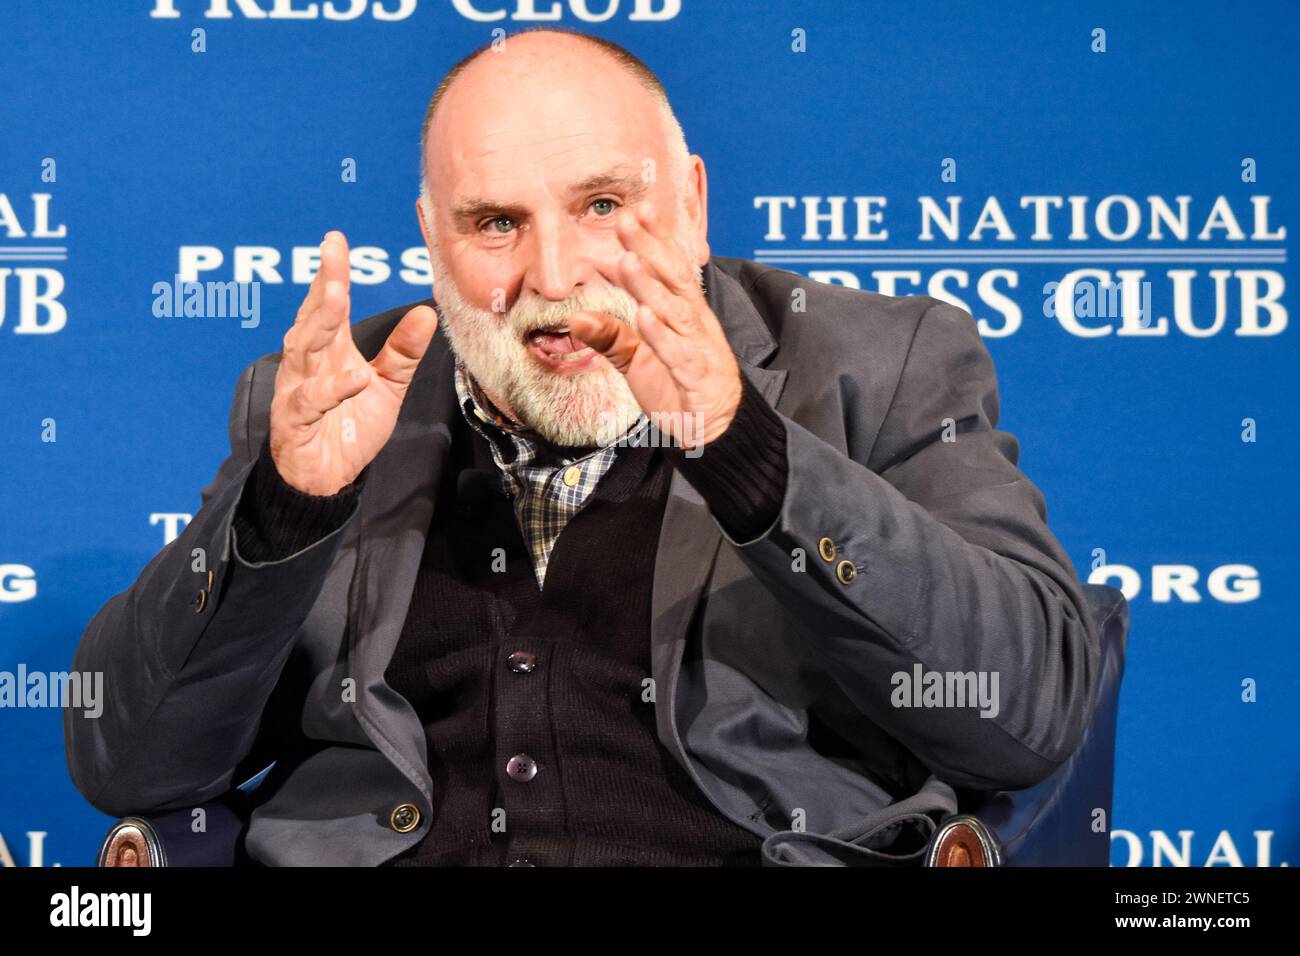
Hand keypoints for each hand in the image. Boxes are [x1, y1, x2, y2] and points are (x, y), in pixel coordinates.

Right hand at [268, 231, 438, 495]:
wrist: (325, 478)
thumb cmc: (348, 427)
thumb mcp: (386, 386)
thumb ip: (403, 353)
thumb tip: (426, 312)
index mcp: (328, 352)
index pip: (328, 306)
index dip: (331, 273)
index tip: (336, 241)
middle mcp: (307, 365)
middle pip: (312, 320)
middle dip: (322, 286)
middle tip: (332, 256)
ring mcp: (297, 391)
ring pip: (303, 352)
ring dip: (318, 324)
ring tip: (336, 296)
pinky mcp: (295, 423)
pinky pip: (310, 401)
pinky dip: (331, 389)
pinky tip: (355, 376)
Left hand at [566, 204, 740, 449]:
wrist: (718, 433)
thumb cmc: (680, 392)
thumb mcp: (638, 362)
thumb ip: (612, 338)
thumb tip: (576, 319)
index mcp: (685, 317)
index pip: (671, 270)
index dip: (656, 240)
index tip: (636, 211)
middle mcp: (696, 326)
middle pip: (673, 281)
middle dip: (650, 249)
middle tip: (626, 220)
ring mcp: (700, 350)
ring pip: (675, 313)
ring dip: (651, 286)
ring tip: (628, 261)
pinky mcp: (699, 379)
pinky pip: (680, 354)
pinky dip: (662, 335)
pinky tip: (645, 316)